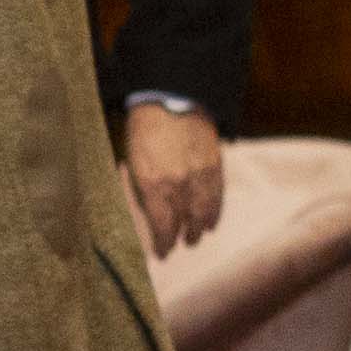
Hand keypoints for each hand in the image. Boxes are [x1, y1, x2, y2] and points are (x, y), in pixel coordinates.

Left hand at [120, 102, 227, 255]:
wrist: (171, 98)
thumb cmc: (143, 128)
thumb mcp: (133, 160)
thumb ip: (141, 187)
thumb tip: (147, 208)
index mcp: (154, 185)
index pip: (162, 226)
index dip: (164, 243)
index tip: (163, 253)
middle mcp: (179, 185)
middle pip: (185, 221)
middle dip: (184, 237)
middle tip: (183, 245)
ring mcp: (199, 176)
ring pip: (205, 212)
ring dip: (201, 227)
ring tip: (198, 236)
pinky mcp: (214, 165)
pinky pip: (217, 196)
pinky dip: (216, 210)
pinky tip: (213, 221)